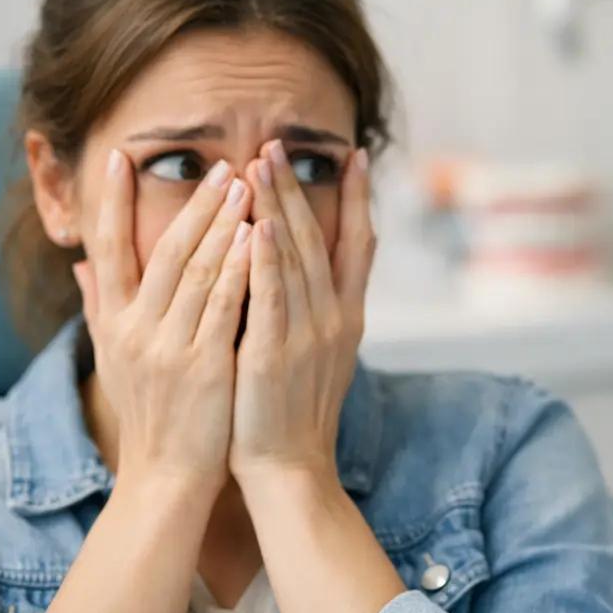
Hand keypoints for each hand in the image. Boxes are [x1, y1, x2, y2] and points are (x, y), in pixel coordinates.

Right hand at [73, 150, 252, 492]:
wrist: (164, 478)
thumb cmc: (150, 416)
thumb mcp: (114, 360)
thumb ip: (99, 307)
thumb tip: (80, 263)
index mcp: (114, 324)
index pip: (108, 250)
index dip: (113, 202)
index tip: (122, 157)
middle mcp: (135, 330)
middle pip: (162, 252)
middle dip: (192, 205)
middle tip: (219, 165)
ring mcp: (168, 347)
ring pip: (195, 272)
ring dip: (220, 224)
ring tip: (243, 184)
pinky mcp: (204, 366)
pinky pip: (223, 306)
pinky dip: (238, 268)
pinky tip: (256, 237)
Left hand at [229, 141, 374, 482]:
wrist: (291, 471)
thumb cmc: (292, 416)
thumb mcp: (315, 356)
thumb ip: (311, 311)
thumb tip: (301, 273)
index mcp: (345, 318)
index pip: (357, 246)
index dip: (357, 199)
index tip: (353, 156)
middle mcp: (333, 320)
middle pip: (319, 240)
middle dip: (299, 188)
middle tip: (280, 142)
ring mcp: (306, 336)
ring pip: (294, 258)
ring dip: (278, 208)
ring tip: (261, 163)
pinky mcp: (273, 355)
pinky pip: (270, 298)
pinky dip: (265, 260)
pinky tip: (254, 226)